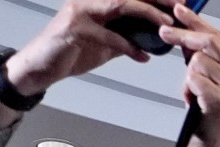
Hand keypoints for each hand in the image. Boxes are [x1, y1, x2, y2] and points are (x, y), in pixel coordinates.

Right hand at [13, 0, 176, 89]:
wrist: (40, 67)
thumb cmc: (70, 52)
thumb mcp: (103, 43)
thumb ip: (125, 36)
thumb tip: (152, 38)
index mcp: (96, 0)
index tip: (179, 0)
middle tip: (180, 7)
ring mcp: (80, 11)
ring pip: (121, 6)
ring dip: (147, 15)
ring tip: (167, 27)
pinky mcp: (75, 28)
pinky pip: (108, 36)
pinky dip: (128, 47)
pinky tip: (143, 56)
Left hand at [164, 7, 219, 146]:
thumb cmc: (209, 124)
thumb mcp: (208, 87)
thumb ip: (202, 62)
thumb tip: (186, 37)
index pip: (219, 37)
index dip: (197, 22)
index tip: (180, 10)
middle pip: (210, 42)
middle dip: (184, 35)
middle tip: (164, 32)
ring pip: (198, 61)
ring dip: (187, 76)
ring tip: (193, 95)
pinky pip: (193, 79)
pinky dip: (187, 89)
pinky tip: (193, 103)